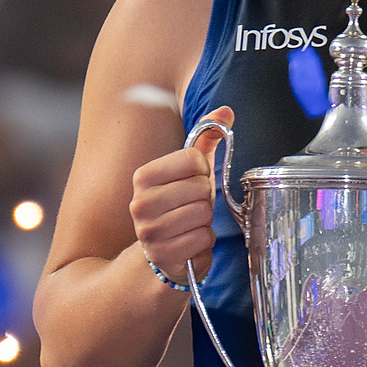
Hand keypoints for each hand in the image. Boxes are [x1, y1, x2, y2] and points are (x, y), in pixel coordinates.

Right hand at [129, 106, 232, 286]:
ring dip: (205, 220)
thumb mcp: (192, 171)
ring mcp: (149, 231)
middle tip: (193, 206)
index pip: (194, 159)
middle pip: (201, 187)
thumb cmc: (181, 205)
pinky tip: (191, 241)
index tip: (193, 181)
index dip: (203, 171)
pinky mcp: (163, 255)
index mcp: (144, 176)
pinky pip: (203, 238)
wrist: (165, 251)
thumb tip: (226, 111)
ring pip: (203, 213)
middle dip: (205, 198)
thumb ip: (207, 138)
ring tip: (191, 223)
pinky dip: (205, 241)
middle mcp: (140, 203)